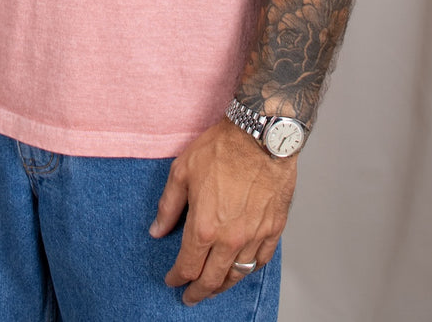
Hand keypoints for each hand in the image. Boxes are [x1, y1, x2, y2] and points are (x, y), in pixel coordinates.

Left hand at [150, 120, 296, 305]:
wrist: (260, 136)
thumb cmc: (222, 148)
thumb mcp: (182, 171)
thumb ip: (168, 205)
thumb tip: (157, 230)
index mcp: (204, 227)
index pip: (188, 266)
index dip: (177, 277)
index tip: (172, 280)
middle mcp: (230, 239)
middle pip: (212, 279)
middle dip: (198, 291)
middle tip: (190, 296)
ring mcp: (254, 236)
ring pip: (238, 274)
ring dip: (223, 285)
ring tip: (214, 287)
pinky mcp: (274, 228)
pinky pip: (261, 260)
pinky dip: (250, 268)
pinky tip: (242, 267)